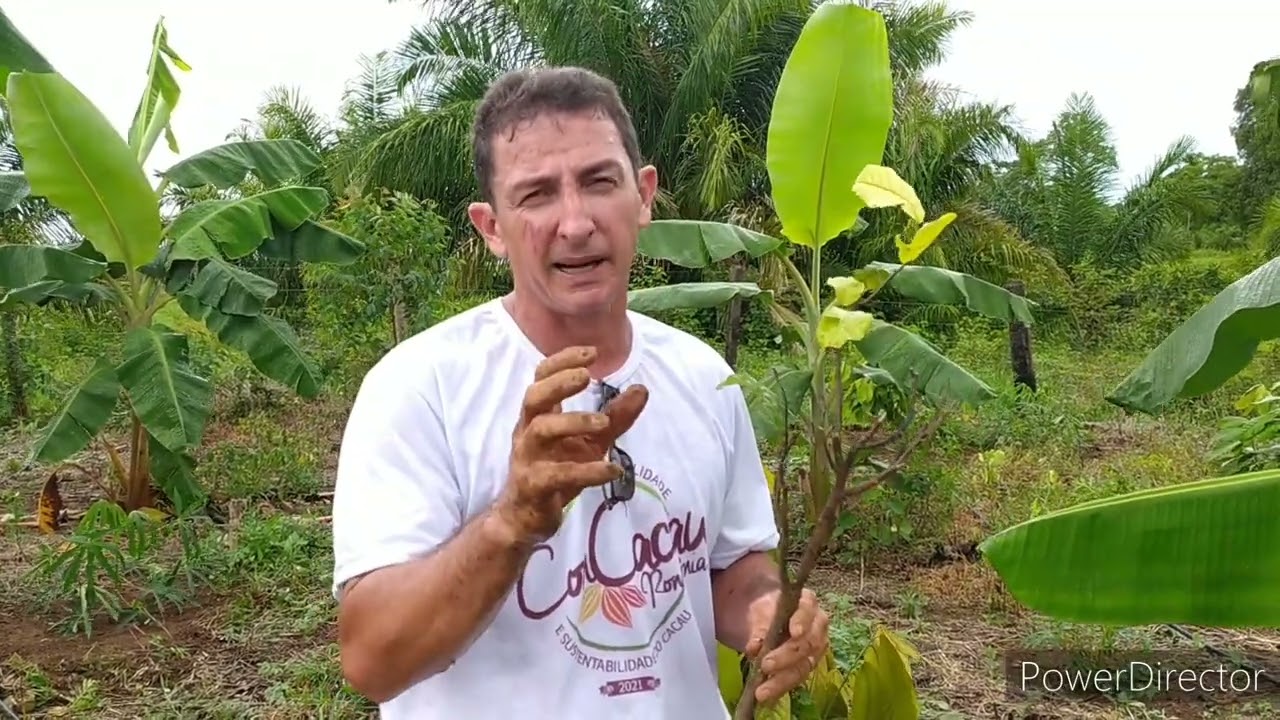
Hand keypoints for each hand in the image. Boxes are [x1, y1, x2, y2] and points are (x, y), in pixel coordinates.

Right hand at [492, 345, 647, 543]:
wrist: (525, 518)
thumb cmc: (556, 471)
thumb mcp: (590, 442)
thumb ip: (614, 417)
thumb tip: (642, 389)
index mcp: (538, 416)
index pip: (541, 378)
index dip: (562, 362)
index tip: (591, 353)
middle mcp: (528, 432)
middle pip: (533, 397)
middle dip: (558, 383)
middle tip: (586, 376)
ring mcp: (528, 459)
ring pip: (541, 431)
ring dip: (573, 422)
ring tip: (603, 422)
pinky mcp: (534, 486)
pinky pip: (558, 475)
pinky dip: (587, 471)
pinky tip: (612, 469)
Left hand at [744, 588, 829, 703]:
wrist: (768, 618)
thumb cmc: (768, 609)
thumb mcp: (760, 611)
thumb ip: (760, 627)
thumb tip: (755, 647)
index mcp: (807, 604)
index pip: (807, 610)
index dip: (802, 621)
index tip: (795, 632)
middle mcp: (817, 627)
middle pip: (807, 643)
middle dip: (786, 656)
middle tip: (766, 665)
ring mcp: (815, 649)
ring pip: (803, 666)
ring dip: (782, 680)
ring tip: (762, 692)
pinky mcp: (807, 666)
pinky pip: (795, 678)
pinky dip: (780, 688)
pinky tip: (767, 696)